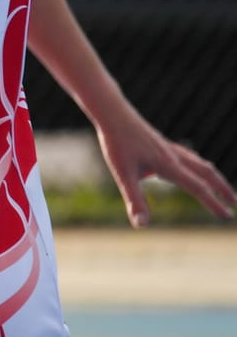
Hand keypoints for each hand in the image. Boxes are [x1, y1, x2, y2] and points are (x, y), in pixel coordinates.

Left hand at [92, 108, 235, 226]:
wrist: (112, 112)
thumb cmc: (116, 143)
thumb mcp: (123, 174)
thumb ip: (134, 200)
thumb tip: (141, 225)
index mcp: (169, 165)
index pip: (198, 188)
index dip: (213, 203)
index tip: (227, 216)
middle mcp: (174, 156)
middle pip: (206, 173)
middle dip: (222, 188)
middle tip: (234, 202)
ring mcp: (168, 147)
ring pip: (198, 163)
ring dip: (212, 176)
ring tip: (218, 187)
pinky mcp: (160, 142)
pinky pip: (186, 156)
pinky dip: (197, 165)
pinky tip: (190, 167)